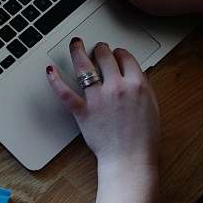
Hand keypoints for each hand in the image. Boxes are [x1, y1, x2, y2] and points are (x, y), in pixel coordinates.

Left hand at [46, 39, 159, 170]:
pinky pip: (64, 92)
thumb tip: (136, 72)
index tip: (116, 53)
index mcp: (137, 84)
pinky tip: (50, 70)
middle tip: (98, 48)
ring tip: (75, 44)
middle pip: (105, 56)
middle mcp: (116, 86)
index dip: (120, 52)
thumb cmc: (143, 137)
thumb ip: (143, 86)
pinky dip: (55, 80)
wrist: (130, 158)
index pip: (125, 56)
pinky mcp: (82, 111)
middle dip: (101, 49)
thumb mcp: (152, 105)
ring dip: (78, 51)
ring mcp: (97, 98)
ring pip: (84, 65)